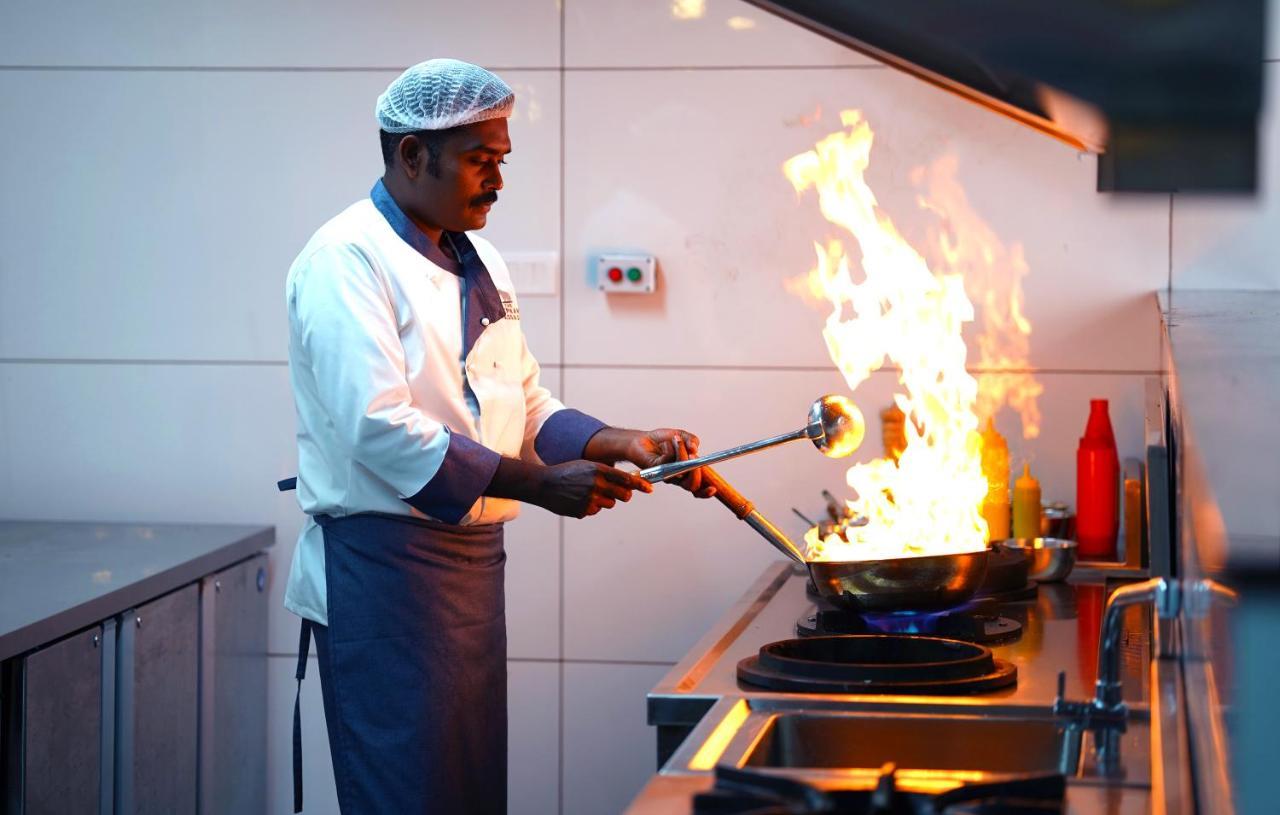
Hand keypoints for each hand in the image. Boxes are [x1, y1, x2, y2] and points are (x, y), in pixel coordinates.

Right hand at [535, 459, 653, 517]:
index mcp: (598, 470)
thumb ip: (606, 473)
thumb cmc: (567, 472)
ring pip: (609, 504)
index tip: (650, 489)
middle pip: (623, 495)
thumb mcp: (587, 466)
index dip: (640, 485)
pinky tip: (578, 500)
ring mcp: (590, 499)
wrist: (544, 484)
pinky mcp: (583, 511)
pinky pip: (595, 511)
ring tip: (587, 493)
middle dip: (623, 495)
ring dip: (604, 500)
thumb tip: (627, 483)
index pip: (626, 479)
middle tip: (617, 493)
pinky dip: (590, 507)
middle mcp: (596, 484)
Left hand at [589, 428, 715, 498]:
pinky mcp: (656, 469)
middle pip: (692, 485)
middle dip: (696, 471)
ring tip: (677, 439)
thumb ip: (692, 440)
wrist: (643, 439)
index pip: (699, 488)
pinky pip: (668, 461)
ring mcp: (667, 475)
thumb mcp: (682, 436)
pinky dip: (670, 448)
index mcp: (688, 472)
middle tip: (693, 455)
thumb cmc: (662, 440)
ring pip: (681, 471)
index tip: (714, 488)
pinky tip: (666, 443)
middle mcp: (678, 477)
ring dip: (682, 453)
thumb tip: (695, 448)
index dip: (707, 492)